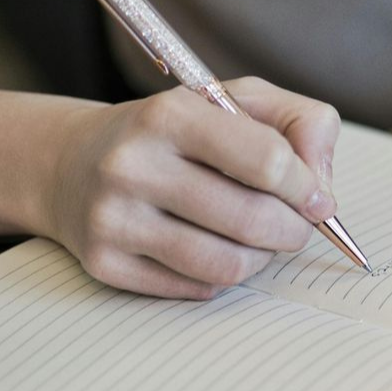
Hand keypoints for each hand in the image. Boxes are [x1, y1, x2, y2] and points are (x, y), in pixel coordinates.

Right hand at [41, 77, 340, 299]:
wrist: (70, 163)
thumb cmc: (174, 133)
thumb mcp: (236, 101)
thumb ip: (300, 124)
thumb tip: (321, 187)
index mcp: (169, 114)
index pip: (268, 161)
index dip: (307, 187)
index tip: (316, 198)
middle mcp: (132, 165)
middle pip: (253, 220)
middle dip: (294, 230)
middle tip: (297, 227)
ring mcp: (113, 218)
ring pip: (227, 265)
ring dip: (262, 259)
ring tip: (261, 241)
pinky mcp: (104, 264)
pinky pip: (195, 289)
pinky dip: (221, 276)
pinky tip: (213, 249)